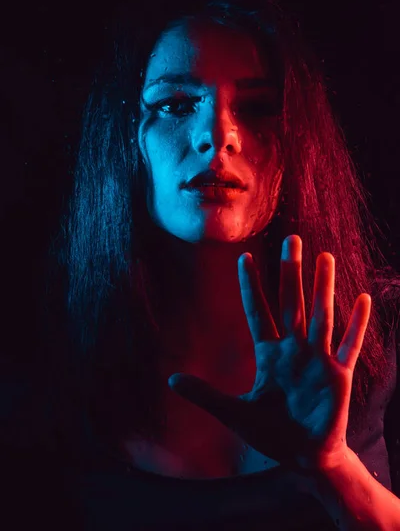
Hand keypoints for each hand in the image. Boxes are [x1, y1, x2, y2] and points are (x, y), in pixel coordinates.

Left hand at [168, 235, 371, 472]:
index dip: (250, 285)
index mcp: (268, 354)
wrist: (302, 457)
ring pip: (320, 314)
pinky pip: (349, 344)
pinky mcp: (339, 375)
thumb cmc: (269, 434)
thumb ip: (205, 394)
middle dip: (291, 271)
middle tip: (291, 239)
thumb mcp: (233, 412)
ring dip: (323, 286)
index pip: (257, 310)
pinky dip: (356, 323)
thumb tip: (170, 381)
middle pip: (291, 301)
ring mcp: (317, 359)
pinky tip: (362, 299)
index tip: (244, 257)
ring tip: (325, 257)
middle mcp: (293, 349)